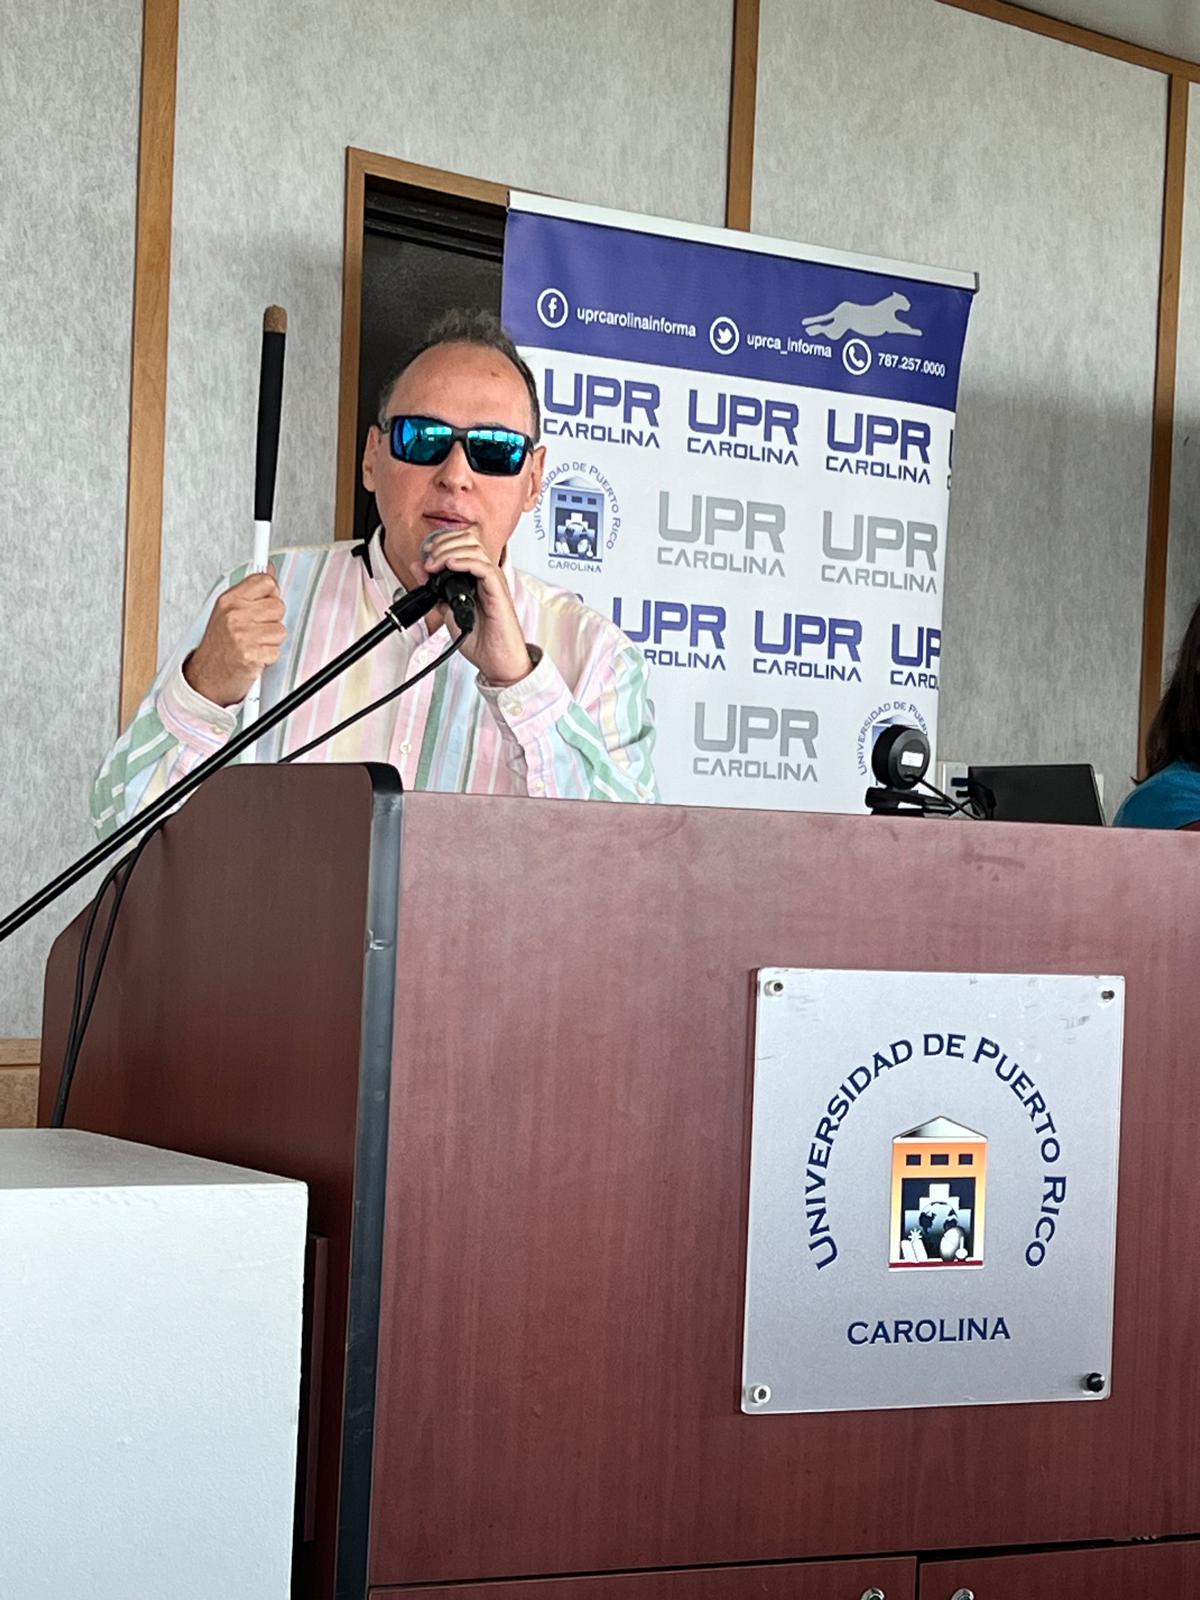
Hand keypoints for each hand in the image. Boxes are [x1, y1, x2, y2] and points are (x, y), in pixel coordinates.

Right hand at [183, 569, 285, 706]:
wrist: (206, 676)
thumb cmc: (218, 645)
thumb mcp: (228, 611)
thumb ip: (251, 590)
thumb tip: (269, 568)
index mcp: (229, 601)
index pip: (265, 581)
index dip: (271, 593)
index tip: (267, 599)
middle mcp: (234, 615)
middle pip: (278, 606)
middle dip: (273, 620)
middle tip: (257, 630)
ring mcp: (242, 635)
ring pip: (281, 630)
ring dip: (271, 641)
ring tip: (255, 644)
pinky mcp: (250, 654)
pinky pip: (277, 651)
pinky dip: (269, 657)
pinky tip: (255, 656)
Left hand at [412, 528, 533, 686]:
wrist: (496, 660)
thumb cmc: (480, 639)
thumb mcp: (448, 610)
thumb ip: (435, 589)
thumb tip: (419, 569)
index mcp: (476, 576)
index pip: (463, 543)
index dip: (443, 542)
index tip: (426, 555)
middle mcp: (486, 575)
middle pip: (469, 539)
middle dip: (444, 543)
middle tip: (429, 559)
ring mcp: (493, 582)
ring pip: (476, 549)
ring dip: (450, 551)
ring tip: (435, 564)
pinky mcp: (498, 592)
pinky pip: (485, 567)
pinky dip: (465, 561)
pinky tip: (450, 565)